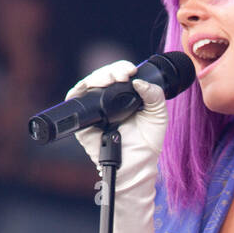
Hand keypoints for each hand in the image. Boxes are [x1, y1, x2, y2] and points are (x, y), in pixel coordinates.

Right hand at [65, 59, 167, 173]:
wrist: (138, 164)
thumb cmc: (147, 142)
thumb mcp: (158, 114)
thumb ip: (154, 95)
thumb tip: (139, 81)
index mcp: (123, 96)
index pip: (118, 74)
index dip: (122, 68)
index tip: (132, 71)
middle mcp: (107, 100)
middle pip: (102, 76)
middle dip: (111, 70)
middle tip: (123, 75)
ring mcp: (94, 110)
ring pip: (88, 84)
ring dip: (98, 76)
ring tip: (112, 79)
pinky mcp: (83, 121)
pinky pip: (75, 99)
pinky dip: (81, 88)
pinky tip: (94, 86)